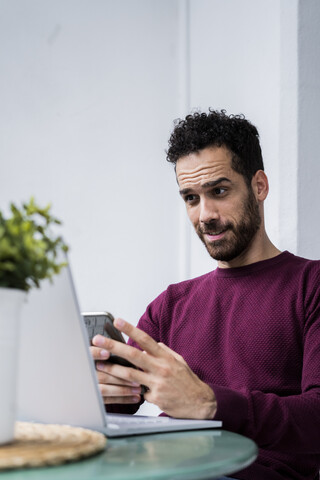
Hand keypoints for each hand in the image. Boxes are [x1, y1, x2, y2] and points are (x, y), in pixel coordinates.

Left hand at [92, 318, 216, 418]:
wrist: (200, 403)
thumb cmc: (188, 381)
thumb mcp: (179, 361)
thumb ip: (165, 351)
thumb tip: (155, 343)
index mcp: (165, 357)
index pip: (145, 339)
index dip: (130, 329)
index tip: (117, 321)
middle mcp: (160, 368)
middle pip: (133, 355)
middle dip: (114, 346)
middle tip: (99, 340)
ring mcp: (157, 383)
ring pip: (129, 375)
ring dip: (112, 368)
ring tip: (100, 364)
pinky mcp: (155, 398)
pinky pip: (138, 392)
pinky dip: (133, 391)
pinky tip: (125, 391)